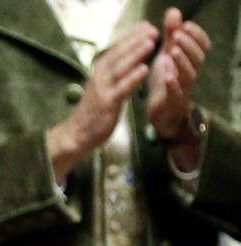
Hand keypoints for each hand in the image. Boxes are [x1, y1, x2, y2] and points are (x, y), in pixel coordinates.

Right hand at [48, 21, 156, 179]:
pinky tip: (143, 69)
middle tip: (153, 29)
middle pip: (118, 54)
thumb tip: (129, 57)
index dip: (131, 36)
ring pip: (120, 68)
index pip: (115, 49)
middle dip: (135, 40)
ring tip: (150, 43)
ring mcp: (102, 91)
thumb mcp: (101, 87)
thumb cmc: (92, 112)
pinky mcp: (107, 104)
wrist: (76, 135)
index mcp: (99, 72)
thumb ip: (113, 73)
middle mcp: (99, 77)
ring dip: (135, 54)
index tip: (146, 25)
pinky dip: (132, 78)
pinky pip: (121, 89)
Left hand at [147, 8, 210, 169]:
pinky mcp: (171, 103)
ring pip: (189, 75)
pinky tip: (167, 76)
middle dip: (188, 45)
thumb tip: (174, 12)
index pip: (202, 46)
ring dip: (181, 62)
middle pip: (197, 58)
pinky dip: (172, 84)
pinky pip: (175, 94)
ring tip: (172, 51)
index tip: (185, 24)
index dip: (195, 35)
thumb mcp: (167, 55)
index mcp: (190, 62)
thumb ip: (171, 35)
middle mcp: (190, 74)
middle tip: (177, 34)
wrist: (162, 114)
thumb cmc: (166, 81)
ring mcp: (182, 89)